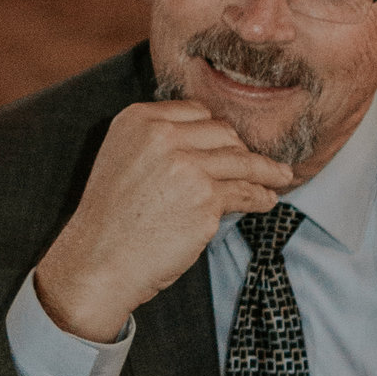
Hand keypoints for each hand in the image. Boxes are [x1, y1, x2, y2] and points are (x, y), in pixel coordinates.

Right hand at [33, 99, 295, 346]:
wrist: (97, 263)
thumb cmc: (110, 220)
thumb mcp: (121, 160)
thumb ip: (158, 142)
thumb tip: (211, 140)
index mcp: (139, 120)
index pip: (196, 112)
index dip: (215, 131)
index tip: (228, 144)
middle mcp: (163, 136)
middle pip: (223, 132)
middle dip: (239, 150)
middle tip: (254, 165)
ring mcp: (187, 167)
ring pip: (242, 160)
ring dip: (265, 170)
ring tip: (279, 177)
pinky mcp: (206, 200)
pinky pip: (246, 192)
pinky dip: (261, 196)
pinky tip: (267, 200)